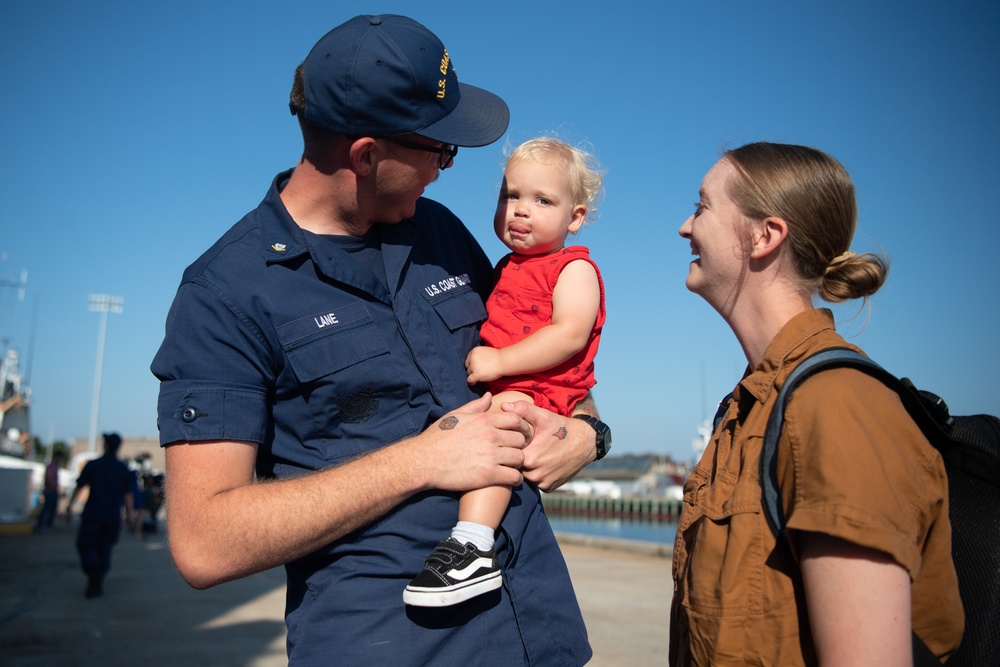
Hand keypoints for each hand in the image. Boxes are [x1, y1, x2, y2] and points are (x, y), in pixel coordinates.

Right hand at [411, 393, 528, 492]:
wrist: (424, 461)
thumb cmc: (438, 438)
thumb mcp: (456, 416)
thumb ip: (475, 406)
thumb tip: (489, 397)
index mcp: (484, 420)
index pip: (516, 419)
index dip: (520, 428)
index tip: (517, 435)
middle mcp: (491, 435)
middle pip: (521, 439)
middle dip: (519, 446)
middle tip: (513, 452)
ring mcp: (491, 455)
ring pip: (520, 458)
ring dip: (517, 463)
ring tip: (510, 466)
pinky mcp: (489, 474)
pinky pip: (515, 477)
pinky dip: (515, 479)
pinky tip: (508, 478)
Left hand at [465, 346, 503, 383]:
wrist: (503, 361)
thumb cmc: (497, 357)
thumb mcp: (485, 351)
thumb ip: (478, 355)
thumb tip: (473, 362)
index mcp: (474, 351)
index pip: (468, 359)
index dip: (472, 364)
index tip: (475, 367)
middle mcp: (472, 358)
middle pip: (468, 366)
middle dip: (472, 369)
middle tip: (478, 372)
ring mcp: (474, 366)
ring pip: (468, 373)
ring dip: (473, 375)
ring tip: (479, 377)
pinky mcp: (476, 374)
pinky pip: (469, 379)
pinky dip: (471, 382)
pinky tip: (474, 382)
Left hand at [501, 400, 595, 491]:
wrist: (585, 442)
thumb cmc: (561, 428)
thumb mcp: (543, 416)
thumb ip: (522, 410)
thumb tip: (503, 405)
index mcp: (530, 458)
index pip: (509, 455)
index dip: (511, 447)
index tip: (519, 440)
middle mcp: (535, 475)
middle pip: (516, 467)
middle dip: (519, 457)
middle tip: (529, 446)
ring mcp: (543, 483)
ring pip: (525, 475)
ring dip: (527, 467)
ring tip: (536, 454)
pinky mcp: (549, 487)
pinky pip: (535, 482)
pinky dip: (537, 474)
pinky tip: (543, 463)